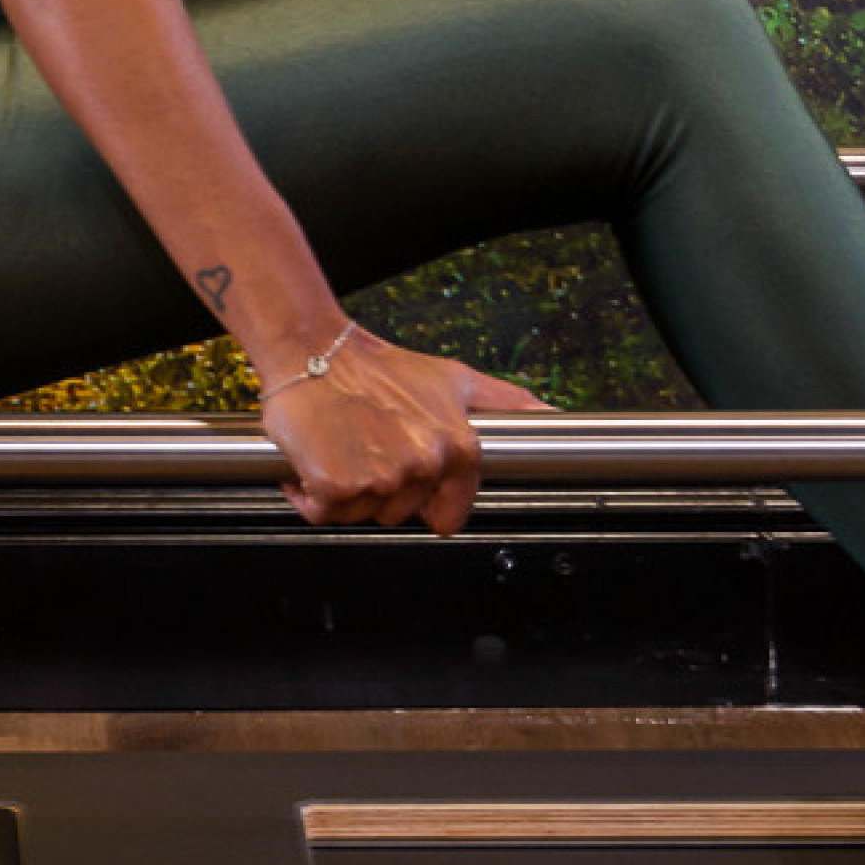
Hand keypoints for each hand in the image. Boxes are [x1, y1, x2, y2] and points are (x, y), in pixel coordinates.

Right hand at [257, 328, 550, 537]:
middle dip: (380, 490)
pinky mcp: (336, 486)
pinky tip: (315, 457)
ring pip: (362, 516)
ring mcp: (380, 478)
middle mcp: (423, 466)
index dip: (423, 500)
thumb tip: (554, 415)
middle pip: (399, 515)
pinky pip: (323, 512)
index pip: (448, 516)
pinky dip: (310, 493)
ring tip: (342, 446)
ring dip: (345, 492)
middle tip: (366, 446)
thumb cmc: (377, 366)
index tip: (403, 474)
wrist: (312, 348)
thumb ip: (507, 403)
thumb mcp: (454, 379)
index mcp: (457, 448)